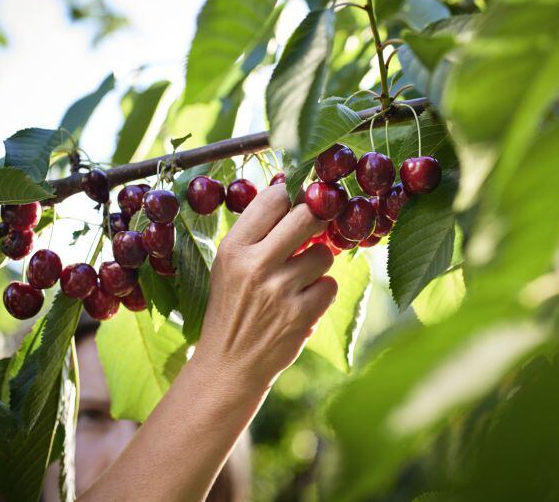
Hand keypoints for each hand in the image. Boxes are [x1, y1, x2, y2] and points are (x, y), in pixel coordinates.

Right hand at [193, 184, 336, 389]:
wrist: (228, 365)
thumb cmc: (232, 308)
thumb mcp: (228, 266)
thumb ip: (256, 234)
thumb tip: (291, 193)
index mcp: (233, 249)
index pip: (273, 200)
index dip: (291, 198)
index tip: (297, 204)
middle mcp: (255, 266)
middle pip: (307, 216)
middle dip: (316, 220)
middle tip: (313, 229)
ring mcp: (279, 291)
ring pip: (324, 253)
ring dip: (318, 263)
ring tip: (300, 278)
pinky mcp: (301, 315)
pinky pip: (330, 285)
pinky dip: (322, 293)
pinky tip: (303, 302)